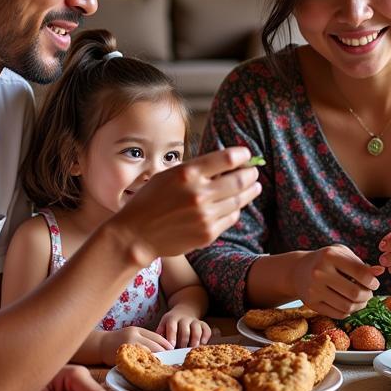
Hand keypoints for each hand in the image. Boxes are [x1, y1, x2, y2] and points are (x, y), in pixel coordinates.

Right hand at [98, 326, 172, 362]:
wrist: (99, 345)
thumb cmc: (116, 341)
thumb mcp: (130, 335)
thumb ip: (143, 339)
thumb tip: (160, 347)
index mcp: (137, 330)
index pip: (157, 337)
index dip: (167, 344)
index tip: (173, 351)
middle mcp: (134, 335)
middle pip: (155, 344)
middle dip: (165, 352)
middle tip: (172, 360)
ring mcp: (129, 345)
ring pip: (149, 352)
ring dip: (158, 359)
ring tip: (165, 366)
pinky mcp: (124, 354)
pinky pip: (139, 360)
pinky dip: (146, 364)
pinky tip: (151, 369)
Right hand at [113, 148, 260, 263]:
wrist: (136, 234)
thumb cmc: (149, 201)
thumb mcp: (167, 175)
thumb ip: (194, 170)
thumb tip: (224, 164)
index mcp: (187, 174)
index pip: (227, 159)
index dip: (242, 155)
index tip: (246, 155)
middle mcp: (199, 194)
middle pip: (239, 179)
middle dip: (251, 173)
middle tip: (254, 172)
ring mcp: (205, 215)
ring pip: (239, 200)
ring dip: (250, 191)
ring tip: (254, 187)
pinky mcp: (208, 233)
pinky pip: (231, 218)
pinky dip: (235, 210)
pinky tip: (234, 205)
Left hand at [156, 311, 211, 348]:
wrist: (184, 311)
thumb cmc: (171, 323)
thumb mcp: (163, 325)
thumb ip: (160, 335)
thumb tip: (156, 347)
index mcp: (172, 318)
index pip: (172, 327)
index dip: (172, 336)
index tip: (172, 346)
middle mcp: (184, 318)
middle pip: (185, 330)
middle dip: (183, 342)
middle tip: (181, 352)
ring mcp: (195, 321)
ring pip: (196, 330)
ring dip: (194, 341)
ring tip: (192, 350)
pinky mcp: (203, 324)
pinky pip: (207, 330)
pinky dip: (205, 338)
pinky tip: (201, 344)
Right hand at [291, 245, 383, 316]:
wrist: (297, 270)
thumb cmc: (325, 260)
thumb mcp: (342, 255)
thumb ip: (361, 264)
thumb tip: (381, 271)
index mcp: (330, 255)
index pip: (361, 273)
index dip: (373, 282)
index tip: (374, 284)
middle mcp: (320, 272)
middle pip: (355, 293)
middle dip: (368, 296)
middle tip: (368, 294)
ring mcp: (314, 289)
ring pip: (348, 306)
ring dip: (360, 306)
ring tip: (361, 300)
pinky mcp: (311, 303)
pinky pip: (338, 314)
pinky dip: (348, 311)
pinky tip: (348, 304)